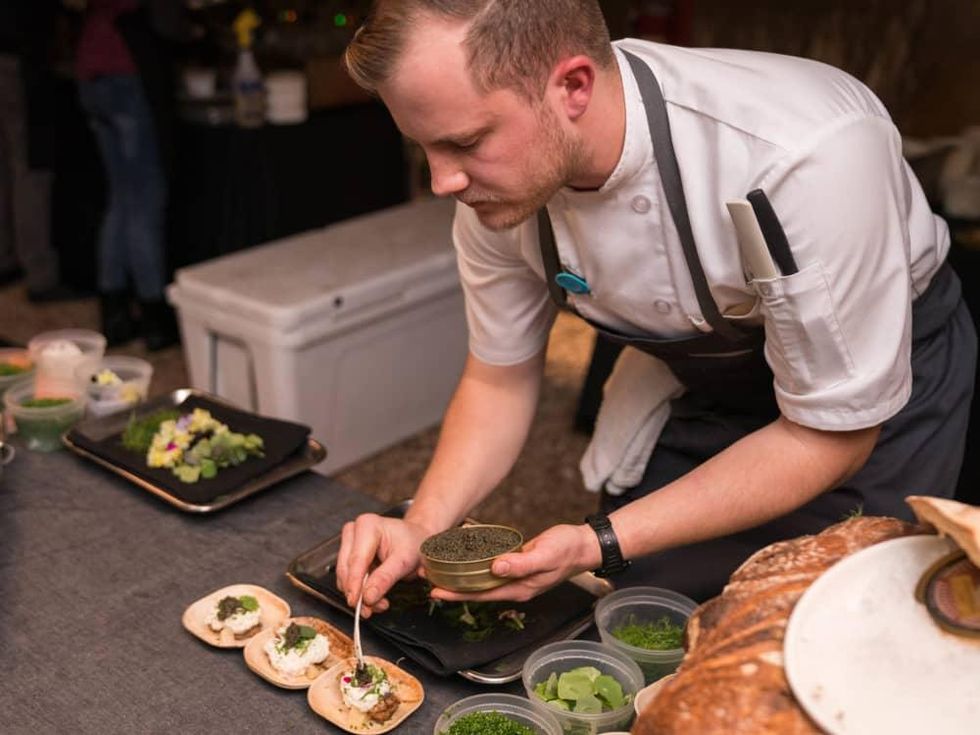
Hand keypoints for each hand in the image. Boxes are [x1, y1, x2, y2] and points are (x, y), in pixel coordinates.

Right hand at [335, 514, 431, 618]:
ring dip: (359, 595)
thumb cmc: (413, 543)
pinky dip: (359, 592)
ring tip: (379, 604)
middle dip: (358, 592)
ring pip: (344, 576)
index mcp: (367, 525)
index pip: (356, 560)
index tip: (356, 602)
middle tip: (371, 610)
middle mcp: (354, 532)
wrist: (416, 538)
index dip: (355, 583)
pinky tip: (374, 597)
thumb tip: (368, 597)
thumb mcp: (405, 561)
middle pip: (347, 569)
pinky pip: (347, 579)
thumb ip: (385, 578)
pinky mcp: (348, 556)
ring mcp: (349, 543)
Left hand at [427, 523, 601, 602]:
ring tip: (439, 572)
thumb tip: (495, 567)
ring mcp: (517, 579)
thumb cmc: (567, 549)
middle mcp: (515, 587)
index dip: (457, 594)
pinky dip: (475, 570)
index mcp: (519, 588)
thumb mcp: (545, 554)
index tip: (435, 591)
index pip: (481, 594)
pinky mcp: (518, 568)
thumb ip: (521, 563)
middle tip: (427, 579)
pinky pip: (492, 572)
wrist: (584, 546)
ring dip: (461, 579)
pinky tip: (465, 563)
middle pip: (477, 591)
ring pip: (483, 583)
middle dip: (452, 587)